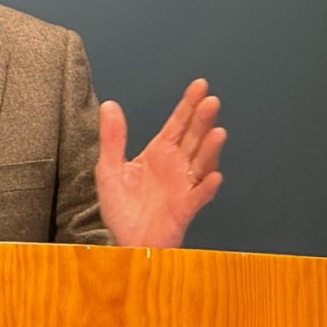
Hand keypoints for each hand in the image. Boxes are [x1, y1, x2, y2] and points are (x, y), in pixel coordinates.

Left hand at [95, 78, 225, 247]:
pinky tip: (213, 176)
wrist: (123, 241)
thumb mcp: (108, 168)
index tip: (200, 86)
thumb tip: (109, 105)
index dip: (188, 105)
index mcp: (159, 153)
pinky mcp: (184, 209)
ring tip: (217, 132)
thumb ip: (112, 138)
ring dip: (210, 148)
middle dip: (202, 120)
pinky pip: (199, 197)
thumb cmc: (120, 208)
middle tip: (211, 102)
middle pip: (193, 138)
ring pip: (201, 163)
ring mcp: (182, 187)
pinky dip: (207, 187)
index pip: (178, 124)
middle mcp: (175, 166)